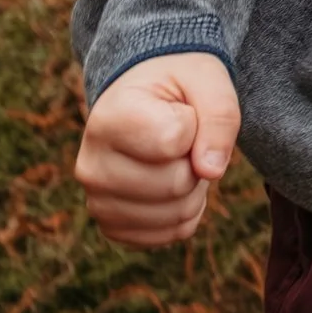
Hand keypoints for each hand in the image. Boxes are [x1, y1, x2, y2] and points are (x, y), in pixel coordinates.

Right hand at [75, 51, 239, 247]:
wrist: (144, 100)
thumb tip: (211, 171)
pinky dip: (187, 210)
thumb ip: (220, 115)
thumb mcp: (206, 79)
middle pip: (176, 184)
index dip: (195, 123)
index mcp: (108, 120)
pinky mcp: (113, 228)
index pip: (174, 140)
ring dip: (195, 186)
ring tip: (176, 158)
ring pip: (177, 214)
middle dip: (197, 159)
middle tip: (183, 138)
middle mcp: (91, 166)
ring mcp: (98, 202)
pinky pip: (173, 233)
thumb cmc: (176, 86)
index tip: (179, 110)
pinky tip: (170, 181)